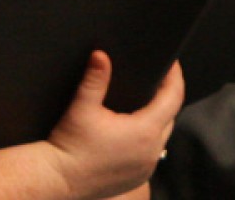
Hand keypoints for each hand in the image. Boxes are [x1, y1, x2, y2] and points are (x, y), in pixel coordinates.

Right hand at [46, 53, 181, 199]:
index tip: (171, 63)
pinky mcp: (138, 177)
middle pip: (169, 116)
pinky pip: (151, 154)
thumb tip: (101, 55)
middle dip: (165, 96)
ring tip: (143, 102)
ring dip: (156, 120)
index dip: (175, 77)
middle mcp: (152, 151)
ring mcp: (147, 167)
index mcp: (144, 131)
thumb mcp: (82, 107)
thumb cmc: (70, 144)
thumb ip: (95, 79)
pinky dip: (147, 140)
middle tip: (155, 78)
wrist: (59, 178)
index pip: (173, 98)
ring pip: (161, 137)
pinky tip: (131, 132)